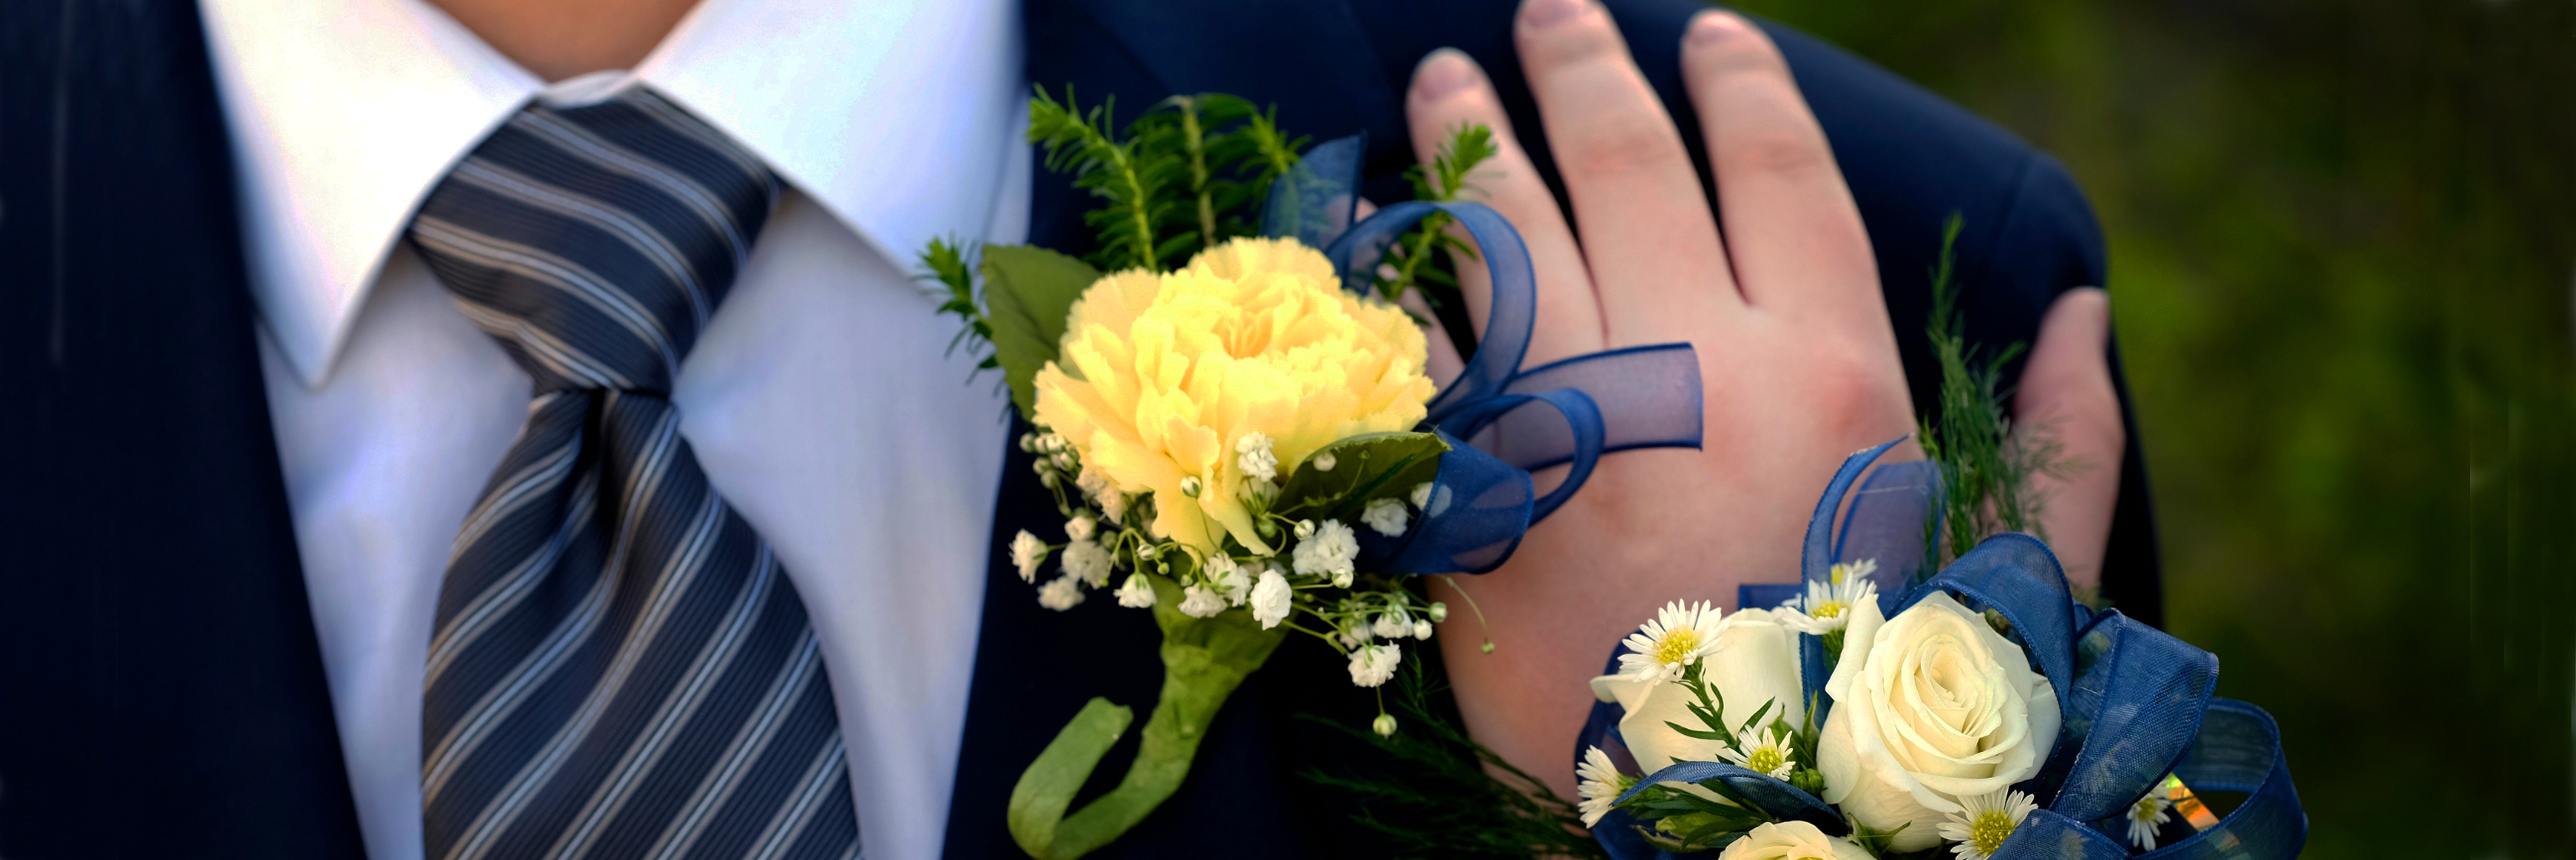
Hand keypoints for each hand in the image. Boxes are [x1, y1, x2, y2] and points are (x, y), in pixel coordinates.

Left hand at [1404, 0, 2124, 797]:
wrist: (1728, 838)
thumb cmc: (1879, 709)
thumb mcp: (2015, 579)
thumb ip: (2065, 438)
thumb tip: (2084, 311)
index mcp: (1835, 371)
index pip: (1780, 170)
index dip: (1739, 84)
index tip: (1707, 30)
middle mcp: (1699, 368)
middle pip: (1626, 164)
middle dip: (1581, 67)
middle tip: (1548, 11)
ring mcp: (1572, 425)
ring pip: (1505, 230)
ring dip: (1469, 136)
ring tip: (1439, 76)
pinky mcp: (1475, 494)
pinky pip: (1427, 351)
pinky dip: (1400, 280)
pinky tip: (1381, 229)